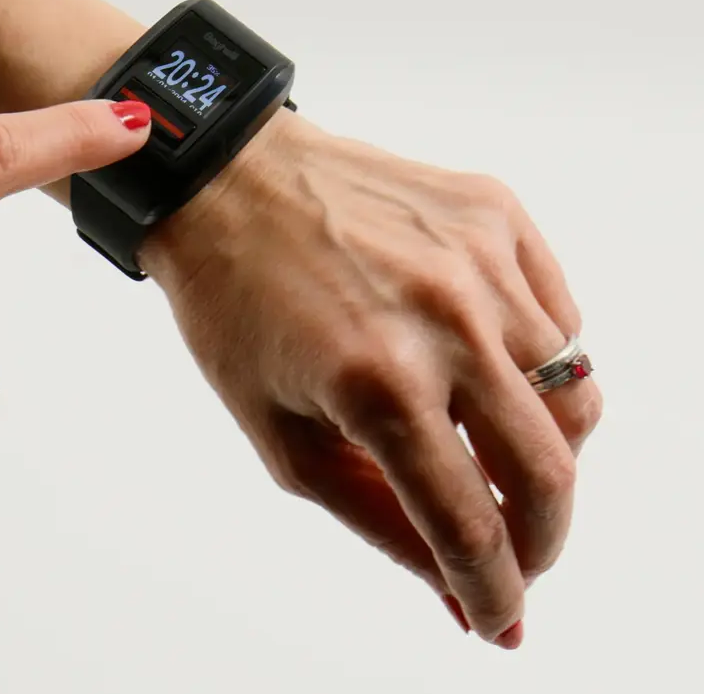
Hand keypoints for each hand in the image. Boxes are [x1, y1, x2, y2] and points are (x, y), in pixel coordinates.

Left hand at [141, 111, 601, 647]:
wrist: (227, 185)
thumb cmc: (235, 309)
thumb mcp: (284, 437)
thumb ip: (379, 520)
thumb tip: (457, 591)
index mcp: (376, 382)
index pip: (470, 525)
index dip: (493, 592)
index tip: (499, 618)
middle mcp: (444, 318)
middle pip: (549, 471)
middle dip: (541, 541)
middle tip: (514, 555)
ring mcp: (479, 259)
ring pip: (575, 395)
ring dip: (546, 453)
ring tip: (494, 455)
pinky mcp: (495, 214)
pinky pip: (560, 319)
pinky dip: (541, 367)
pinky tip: (490, 370)